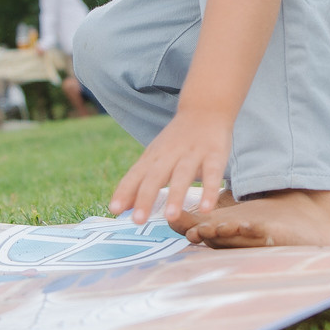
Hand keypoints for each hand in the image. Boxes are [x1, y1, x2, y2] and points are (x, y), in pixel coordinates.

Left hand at [109, 111, 232, 226]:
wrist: (205, 108)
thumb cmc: (176, 140)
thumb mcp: (154, 157)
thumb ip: (137, 183)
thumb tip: (119, 209)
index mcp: (153, 157)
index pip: (135, 175)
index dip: (124, 192)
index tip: (114, 210)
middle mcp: (170, 155)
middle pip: (155, 177)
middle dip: (145, 198)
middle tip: (138, 221)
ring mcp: (192, 154)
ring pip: (182, 175)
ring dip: (175, 195)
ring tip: (170, 217)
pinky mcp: (215, 154)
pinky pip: (212, 174)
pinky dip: (209, 191)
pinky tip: (206, 209)